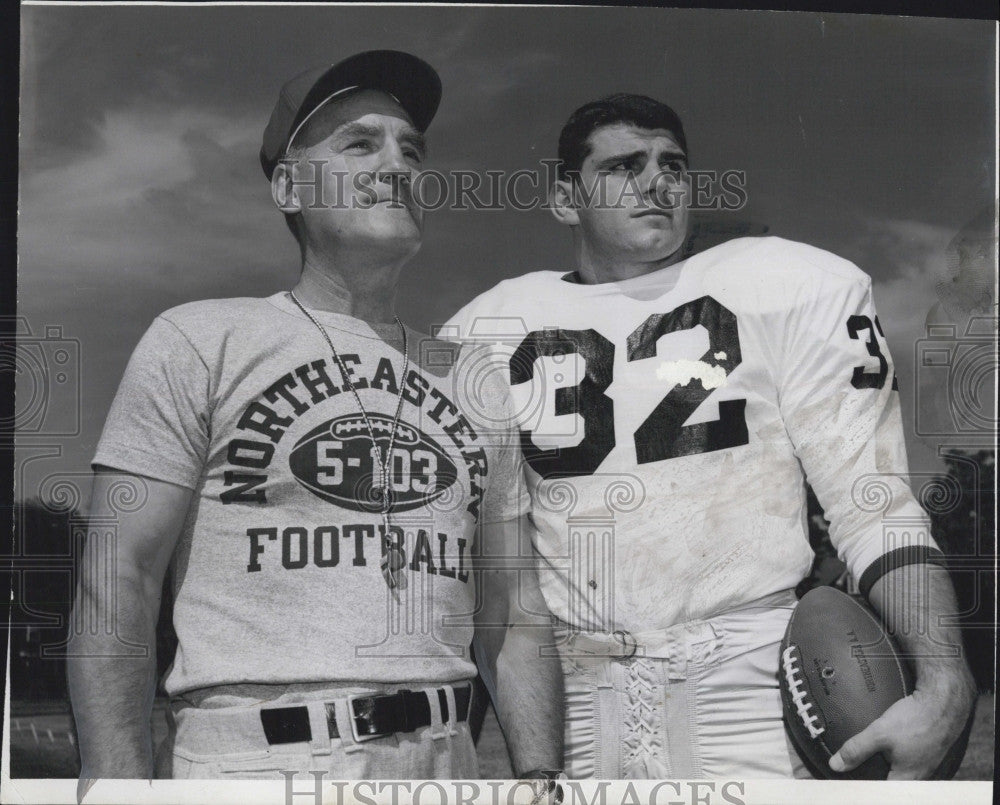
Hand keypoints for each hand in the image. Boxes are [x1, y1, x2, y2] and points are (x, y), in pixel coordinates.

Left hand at [829, 684, 974, 778]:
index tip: (848, 784)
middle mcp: (917, 778)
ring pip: (899, 774)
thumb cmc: (915, 720)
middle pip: (890, 784)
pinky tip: (887, 750)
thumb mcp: (880, 733)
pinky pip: (906, 763)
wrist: (942, 704)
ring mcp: (924, 766)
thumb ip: (857, 749)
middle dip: (874, 778)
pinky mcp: (925, 754)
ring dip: (884, 769)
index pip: (879, 793)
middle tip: (855, 770)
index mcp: (906, 780)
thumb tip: (836, 765)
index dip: (864, 787)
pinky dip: (894, 759)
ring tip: (868, 762)